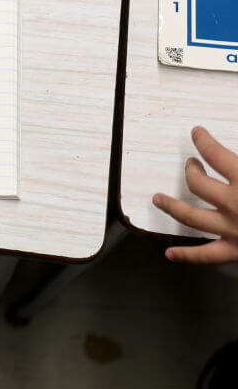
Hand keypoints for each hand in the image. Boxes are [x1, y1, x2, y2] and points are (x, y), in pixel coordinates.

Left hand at [153, 126, 237, 263]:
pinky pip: (206, 254)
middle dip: (191, 171)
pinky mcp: (235, 251)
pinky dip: (186, 255)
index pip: (215, 154)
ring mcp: (231, 229)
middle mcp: (233, 203)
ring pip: (190, 216)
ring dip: (171, 206)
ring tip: (158, 198)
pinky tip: (170, 253)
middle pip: (197, 183)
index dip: (203, 141)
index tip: (196, 133)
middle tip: (190, 164)